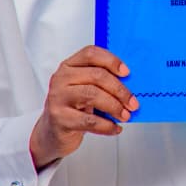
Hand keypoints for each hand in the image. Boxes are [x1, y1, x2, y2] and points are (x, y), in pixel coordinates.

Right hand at [30, 45, 137, 169]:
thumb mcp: (85, 87)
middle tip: (133, 103)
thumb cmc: (74, 106)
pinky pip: (89, 120)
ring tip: (125, 115)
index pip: (91, 54)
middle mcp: (61, 78)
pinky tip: (115, 128)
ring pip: (93, 95)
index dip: (111, 60)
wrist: (52, 132)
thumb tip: (132, 83)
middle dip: (120, 90)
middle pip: (97, 76)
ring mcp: (58, 98)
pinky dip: (106, 126)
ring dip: (115, 107)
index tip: (127, 73)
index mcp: (69, 66)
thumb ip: (102, 81)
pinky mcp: (59, 118)